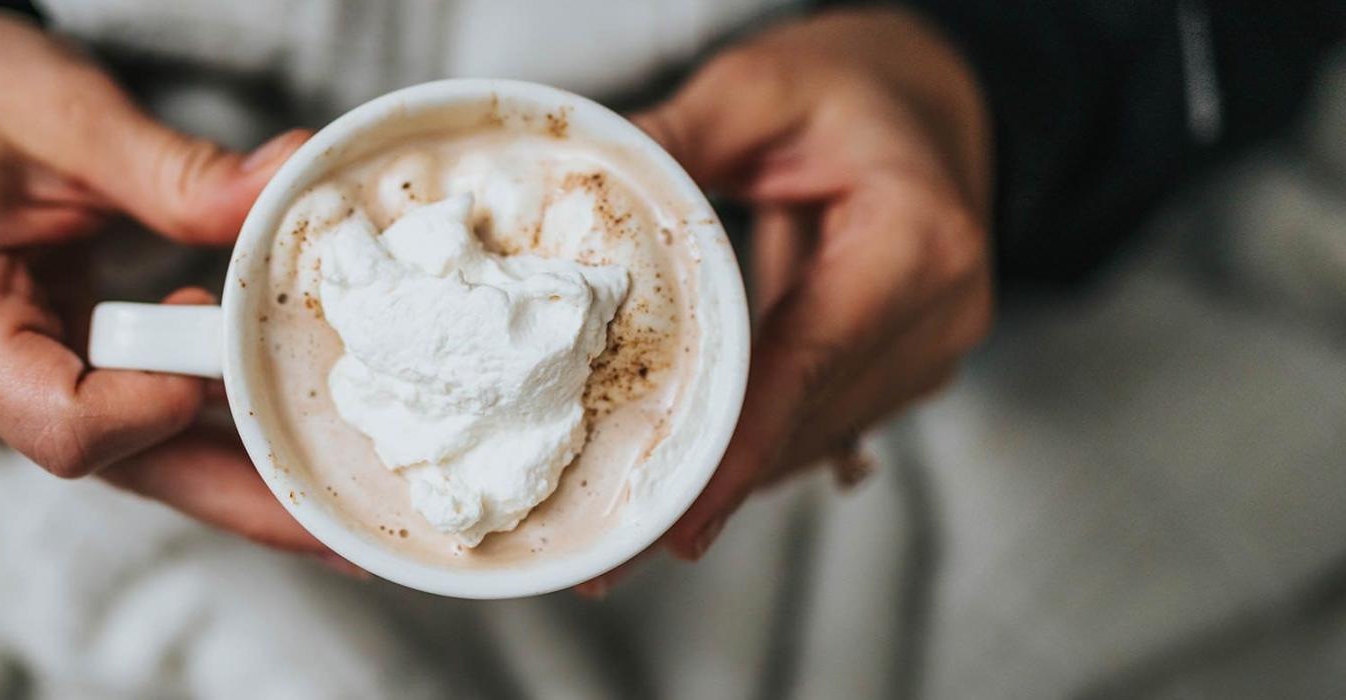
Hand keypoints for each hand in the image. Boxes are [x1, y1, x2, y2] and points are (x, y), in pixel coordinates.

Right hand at [0, 9, 355, 571]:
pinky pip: (125, 427)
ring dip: (230, 472)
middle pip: (111, 466)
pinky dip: (203, 429)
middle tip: (338, 517)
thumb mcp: (61, 108)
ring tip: (335, 493)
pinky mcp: (29, 383)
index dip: (154, 406)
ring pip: (128, 460)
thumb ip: (171, 167)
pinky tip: (282, 440)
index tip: (225, 351)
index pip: (56, 421)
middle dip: (233, 492)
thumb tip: (282, 190)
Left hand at [617, 8, 994, 577]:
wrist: (934, 97)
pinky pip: (812, 426)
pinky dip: (748, 450)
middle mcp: (939, 316)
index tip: (678, 517)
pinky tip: (682, 487)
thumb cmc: (856, 86)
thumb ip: (678, 140)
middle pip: (805, 422)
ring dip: (723, 482)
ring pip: (808, 440)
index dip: (738, 447)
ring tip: (627, 537)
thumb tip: (575, 191)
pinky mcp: (897, 370)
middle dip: (708, 487)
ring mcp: (926, 354)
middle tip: (610, 556)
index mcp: (917, 243)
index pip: (811, 363)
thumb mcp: (762, 86)